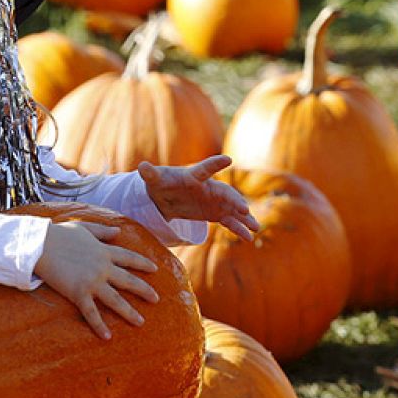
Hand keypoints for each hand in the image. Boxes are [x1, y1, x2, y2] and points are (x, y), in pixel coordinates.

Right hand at [33, 220, 159, 339]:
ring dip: (129, 312)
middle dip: (144, 290)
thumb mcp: (84, 228)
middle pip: (129, 281)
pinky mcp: (78, 293)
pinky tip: (107, 337)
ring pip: (116, 300)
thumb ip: (102, 231)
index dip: (143, 264)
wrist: (40, 244)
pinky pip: (91, 313)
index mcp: (104, 251)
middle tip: (157, 299)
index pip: (129, 258)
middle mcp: (103, 267)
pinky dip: (99, 326)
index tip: (155, 270)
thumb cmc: (58, 234)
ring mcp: (92, 281)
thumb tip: (118, 231)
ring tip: (140, 322)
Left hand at [138, 156, 259, 241]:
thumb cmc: (161, 183)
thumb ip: (150, 174)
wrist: (166, 195)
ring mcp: (215, 201)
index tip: (227, 159)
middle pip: (224, 193)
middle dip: (235, 201)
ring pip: (232, 209)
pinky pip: (230, 221)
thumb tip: (141, 166)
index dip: (215, 164)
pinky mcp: (216, 213)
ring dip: (244, 217)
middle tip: (244, 210)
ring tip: (256, 227)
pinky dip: (239, 229)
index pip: (204, 169)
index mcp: (194, 176)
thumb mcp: (154, 180)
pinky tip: (249, 238)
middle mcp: (208, 187)